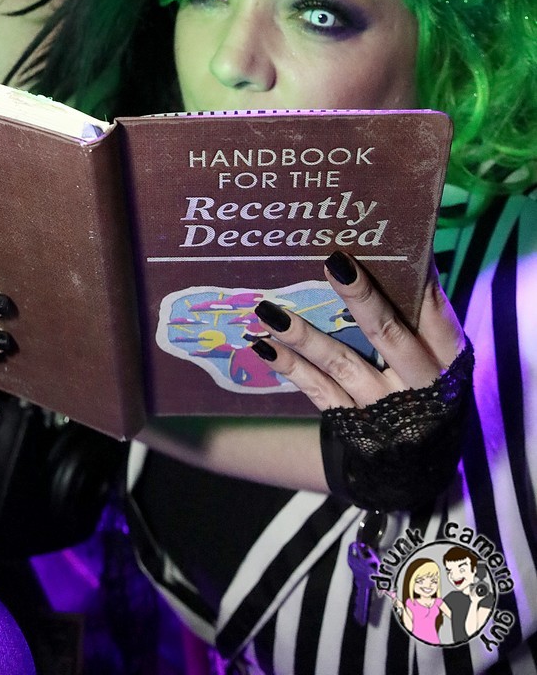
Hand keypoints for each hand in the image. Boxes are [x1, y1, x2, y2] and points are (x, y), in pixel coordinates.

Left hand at [250, 250, 465, 409]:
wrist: (418, 464)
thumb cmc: (425, 386)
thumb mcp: (439, 355)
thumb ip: (422, 312)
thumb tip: (406, 252)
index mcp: (447, 356)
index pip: (435, 312)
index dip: (417, 279)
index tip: (390, 246)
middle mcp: (419, 383)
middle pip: (387, 334)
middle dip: (360, 298)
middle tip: (332, 262)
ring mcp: (384, 407)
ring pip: (343, 363)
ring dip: (305, 336)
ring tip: (270, 310)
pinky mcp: (354, 425)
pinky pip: (319, 392)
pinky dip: (292, 369)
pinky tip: (264, 347)